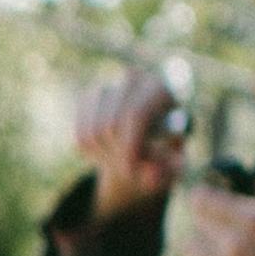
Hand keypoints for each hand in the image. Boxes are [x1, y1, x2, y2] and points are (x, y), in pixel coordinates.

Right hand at [82, 70, 182, 208]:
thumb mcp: (174, 163)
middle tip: (130, 171)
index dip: (130, 146)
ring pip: (92, 133)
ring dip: (106, 156)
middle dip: (118, 154)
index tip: (130, 172)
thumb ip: (170, 170)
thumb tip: (152, 176)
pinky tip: (107, 152)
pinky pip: (80, 135)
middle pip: (111, 125)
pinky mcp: (87, 99)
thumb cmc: (165, 149)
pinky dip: (92, 152)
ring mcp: (108, 86)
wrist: (149, 136)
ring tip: (123, 159)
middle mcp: (134, 79)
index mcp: (163, 87)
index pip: (136, 114)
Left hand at [178, 185, 254, 255]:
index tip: (203, 199)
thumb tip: (254, 172)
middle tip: (222, 229)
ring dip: (203, 248)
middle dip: (206, 223)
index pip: (202, 199)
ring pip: (190, 248)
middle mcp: (234, 243)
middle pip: (194, 223)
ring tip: (227, 252)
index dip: (202, 198)